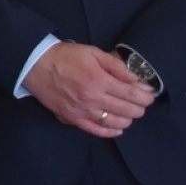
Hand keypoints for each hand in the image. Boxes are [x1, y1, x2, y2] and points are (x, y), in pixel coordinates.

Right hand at [22, 41, 155, 136]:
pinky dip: (112, 131)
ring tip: (128, 112)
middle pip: (128, 111)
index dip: (146, 96)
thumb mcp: (93, 53)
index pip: (132, 94)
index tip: (149, 95)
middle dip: (140, 107)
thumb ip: (116, 66)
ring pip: (116, 123)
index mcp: (99, 80)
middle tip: (140, 102)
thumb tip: (137, 80)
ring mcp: (83, 112)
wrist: (36, 65)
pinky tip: (117, 126)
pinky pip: (98, 131)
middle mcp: (93, 99)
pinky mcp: (73, 119)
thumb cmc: (65, 56)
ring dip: (128, 119)